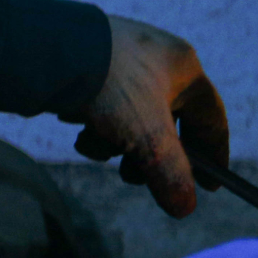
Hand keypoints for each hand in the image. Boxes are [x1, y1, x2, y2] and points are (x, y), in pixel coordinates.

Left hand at [62, 15, 227, 218]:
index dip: (214, 156)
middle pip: (166, 125)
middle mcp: (156, 59)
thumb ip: (171, 175)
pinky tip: (77, 127)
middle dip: (148, 156)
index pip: (212, 120)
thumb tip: (183, 207)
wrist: (44, 51)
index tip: (208, 186)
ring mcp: (121, 58)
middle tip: (133, 176)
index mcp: (183, 67)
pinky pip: (104, 106)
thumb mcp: (150, 140)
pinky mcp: (89, 62)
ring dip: (116, 143)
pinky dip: (95, 125)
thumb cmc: (111, 88)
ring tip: (94, 147)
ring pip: (133, 118)